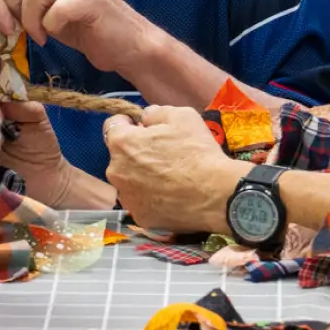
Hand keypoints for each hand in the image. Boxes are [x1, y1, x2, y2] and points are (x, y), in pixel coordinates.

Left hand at [102, 107, 243, 232]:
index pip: (112, 126)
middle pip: (121, 156)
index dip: (128, 124)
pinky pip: (142, 202)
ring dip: (142, 177)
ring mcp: (127, 197)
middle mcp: (116, 171)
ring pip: (130, 181)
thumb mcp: (181, 116)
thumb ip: (156, 113)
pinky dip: (152, 198)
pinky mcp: (140, 217)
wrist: (216, 194)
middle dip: (136, 152)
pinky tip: (171, 196)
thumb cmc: (197, 151)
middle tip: (163, 154)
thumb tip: (145, 117)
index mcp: (122, 143)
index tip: (143, 127)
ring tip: (169, 178)